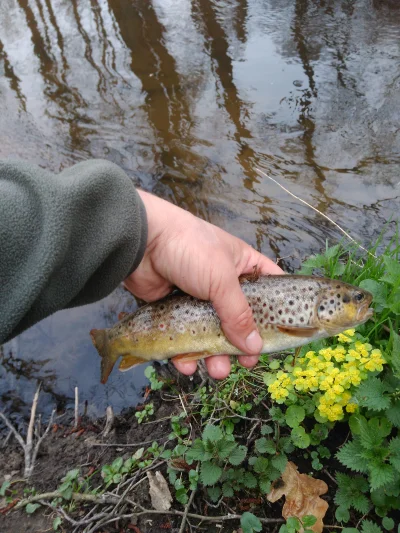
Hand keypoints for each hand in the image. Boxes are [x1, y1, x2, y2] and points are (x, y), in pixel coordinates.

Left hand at [124, 190, 283, 378]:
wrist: (141, 243)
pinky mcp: (177, 311)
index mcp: (244, 267)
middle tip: (246, 362)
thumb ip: (239, 315)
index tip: (281, 338)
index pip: (270, 290)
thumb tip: (254, 347)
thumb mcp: (222, 280)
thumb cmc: (190, 249)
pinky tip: (185, 364)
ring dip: (216, 356)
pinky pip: (186, 338)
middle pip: (242, 321)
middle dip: (243, 344)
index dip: (278, 314)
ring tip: (217, 371)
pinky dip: (187, 354)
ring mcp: (200, 299)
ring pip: (213, 334)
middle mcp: (225, 284)